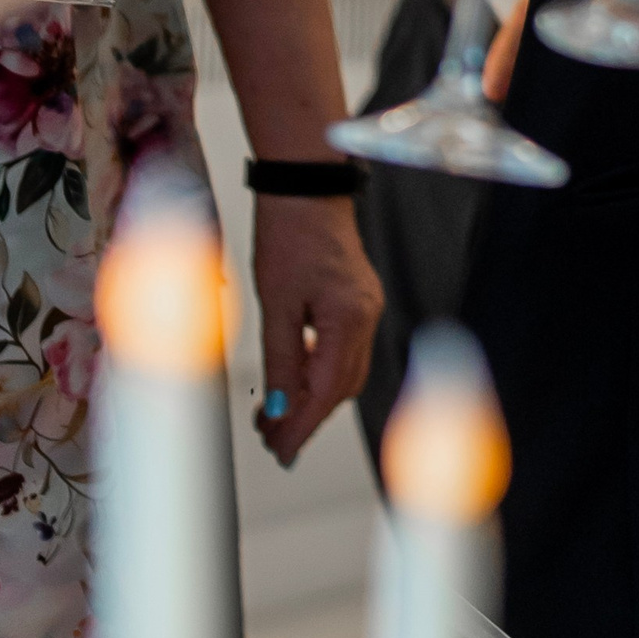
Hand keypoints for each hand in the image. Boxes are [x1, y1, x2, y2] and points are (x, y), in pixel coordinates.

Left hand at [248, 192, 382, 466]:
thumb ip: (281, 359)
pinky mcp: (357, 301)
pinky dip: (318, 372)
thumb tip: (278, 408)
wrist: (305, 186)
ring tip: (273, 416)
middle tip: (271, 440)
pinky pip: (343, 350)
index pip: (329, 391)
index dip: (304, 426)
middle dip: (307, 418)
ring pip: (344, 372)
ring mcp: (366, 308)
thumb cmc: (289, 233)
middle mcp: (367, 317)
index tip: (281, 451)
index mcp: (350, 319)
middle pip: (342, 387)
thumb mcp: (275, 303)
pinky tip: (293, 379)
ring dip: (312, 397)